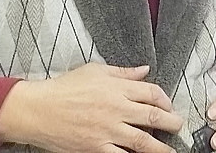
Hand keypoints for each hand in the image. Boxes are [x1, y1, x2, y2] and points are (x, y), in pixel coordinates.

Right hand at [0, 63, 182, 152]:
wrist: (37, 109)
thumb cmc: (64, 87)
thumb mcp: (96, 70)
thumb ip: (123, 72)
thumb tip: (144, 70)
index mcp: (119, 88)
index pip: (153, 93)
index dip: (165, 100)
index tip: (169, 106)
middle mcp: (117, 109)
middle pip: (153, 117)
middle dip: (171, 123)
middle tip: (179, 127)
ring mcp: (108, 130)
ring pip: (142, 141)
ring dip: (160, 147)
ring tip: (171, 151)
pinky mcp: (95, 147)